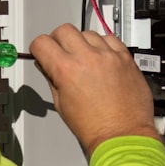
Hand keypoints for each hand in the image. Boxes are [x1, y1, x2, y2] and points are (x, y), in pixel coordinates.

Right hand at [29, 24, 159, 156]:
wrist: (122, 135)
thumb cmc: (94, 127)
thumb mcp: (61, 104)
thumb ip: (52, 79)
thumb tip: (48, 65)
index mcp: (66, 70)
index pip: (42, 43)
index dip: (39, 48)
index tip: (42, 51)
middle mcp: (87, 58)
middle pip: (64, 30)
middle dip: (58, 40)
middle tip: (61, 52)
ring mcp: (108, 56)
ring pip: (88, 32)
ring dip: (82, 42)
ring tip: (85, 58)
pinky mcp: (125, 58)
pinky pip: (111, 39)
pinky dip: (103, 45)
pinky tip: (102, 58)